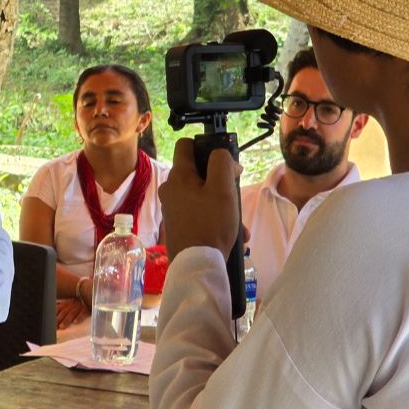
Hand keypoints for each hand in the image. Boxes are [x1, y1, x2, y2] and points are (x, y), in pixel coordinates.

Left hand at [55, 297, 89, 329]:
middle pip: (63, 312)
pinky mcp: (86, 309)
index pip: (58, 309)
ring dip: (66, 320)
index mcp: (66, 303)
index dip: (53, 316)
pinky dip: (79, 317)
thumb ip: (60, 307)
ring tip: (62, 326)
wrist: (90, 298)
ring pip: (71, 313)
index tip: (50, 323)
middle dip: (58, 319)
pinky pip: (82, 313)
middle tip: (54, 327)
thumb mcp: (68, 304)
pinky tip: (75, 322)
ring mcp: (79, 307)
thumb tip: (52, 312)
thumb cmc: (77, 304)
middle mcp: (72, 304)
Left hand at [159, 138, 242, 259]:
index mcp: (178, 176)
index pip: (186, 144)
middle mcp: (170, 188)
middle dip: (219, 182)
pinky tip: (232, 235)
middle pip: (197, 173)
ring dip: (221, 204)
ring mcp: (171, 207)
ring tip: (238, 223)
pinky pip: (198, 212)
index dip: (206, 146)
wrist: (196, 263)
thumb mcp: (223, 188)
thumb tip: (222, 156)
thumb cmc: (211, 223)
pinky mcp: (176, 223)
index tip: (223, 161)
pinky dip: (214, 218)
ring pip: (200, 195)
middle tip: (234, 195)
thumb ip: (222, 163)